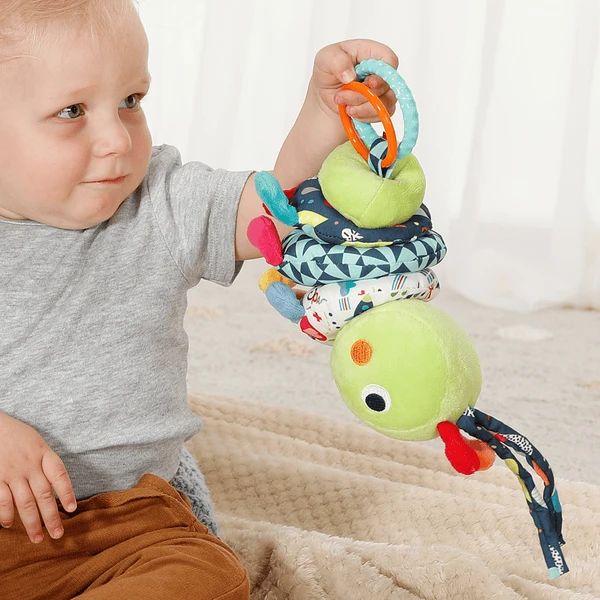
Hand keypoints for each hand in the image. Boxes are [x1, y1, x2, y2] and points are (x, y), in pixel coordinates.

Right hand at [0, 412, 76, 542]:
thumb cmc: (18, 436)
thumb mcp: (38, 443)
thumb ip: (46, 463)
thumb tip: (56, 488)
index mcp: (43, 454)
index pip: (59, 475)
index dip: (67, 492)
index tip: (72, 509)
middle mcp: (29, 465)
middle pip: (44, 495)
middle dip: (52, 517)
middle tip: (58, 535)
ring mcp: (12, 473)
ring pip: (25, 503)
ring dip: (32, 523)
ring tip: (38, 538)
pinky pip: (3, 501)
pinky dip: (6, 515)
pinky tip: (10, 525)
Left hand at [311, 39, 398, 121]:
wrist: (325, 92)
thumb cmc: (328, 69)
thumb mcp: (324, 59)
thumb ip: (337, 62)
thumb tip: (350, 76)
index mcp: (372, 52)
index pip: (389, 59)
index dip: (382, 73)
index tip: (368, 83)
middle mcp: (381, 71)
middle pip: (385, 86)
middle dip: (362, 95)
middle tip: (341, 95)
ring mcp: (383, 90)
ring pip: (384, 104)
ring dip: (361, 108)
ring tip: (343, 104)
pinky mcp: (381, 107)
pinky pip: (380, 115)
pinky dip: (362, 116)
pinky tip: (349, 110)